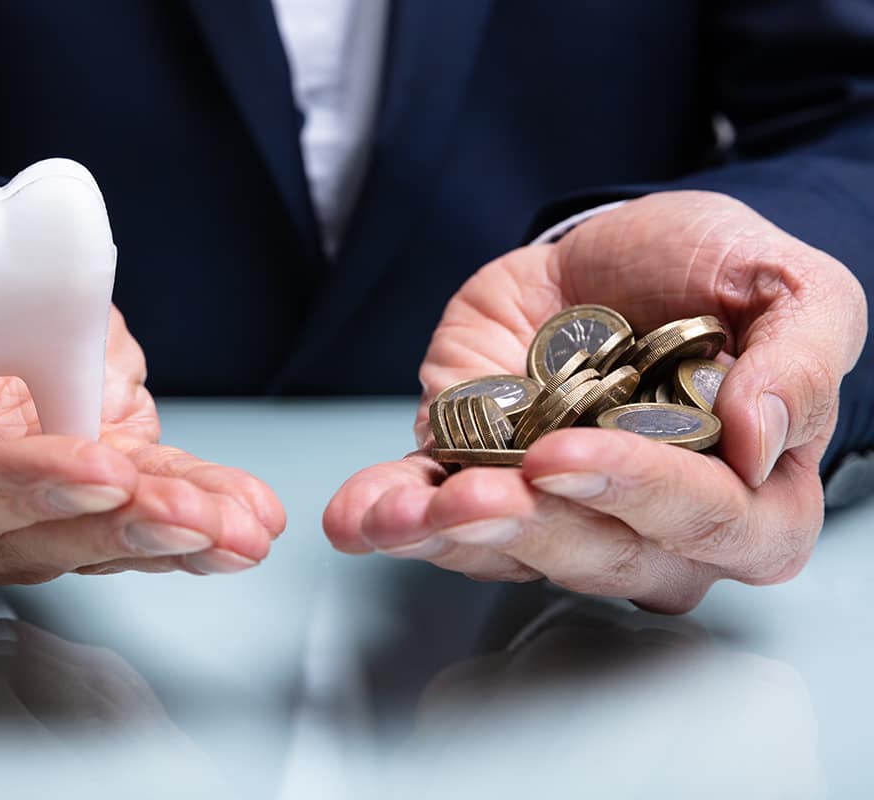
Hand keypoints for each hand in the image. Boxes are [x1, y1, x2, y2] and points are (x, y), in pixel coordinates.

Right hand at [0, 180, 283, 607]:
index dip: (17, 489)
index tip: (95, 467)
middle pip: (33, 540)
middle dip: (122, 529)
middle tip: (198, 519)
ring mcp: (11, 516)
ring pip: (97, 535)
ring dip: (178, 533)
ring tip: (243, 525)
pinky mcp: (72, 488)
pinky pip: (134, 504)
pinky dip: (193, 504)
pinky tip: (244, 515)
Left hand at [324, 192, 866, 611]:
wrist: (610, 246)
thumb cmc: (709, 271)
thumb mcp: (789, 285)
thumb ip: (800, 357)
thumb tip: (761, 445)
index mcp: (745, 495)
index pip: (710, 528)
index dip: (644, 499)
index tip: (574, 452)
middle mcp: (648, 526)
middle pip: (599, 558)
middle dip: (531, 530)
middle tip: (479, 495)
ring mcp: (557, 511)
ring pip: (507, 554)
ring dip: (446, 539)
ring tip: (399, 517)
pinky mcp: (482, 480)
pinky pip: (434, 518)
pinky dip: (388, 517)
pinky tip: (353, 519)